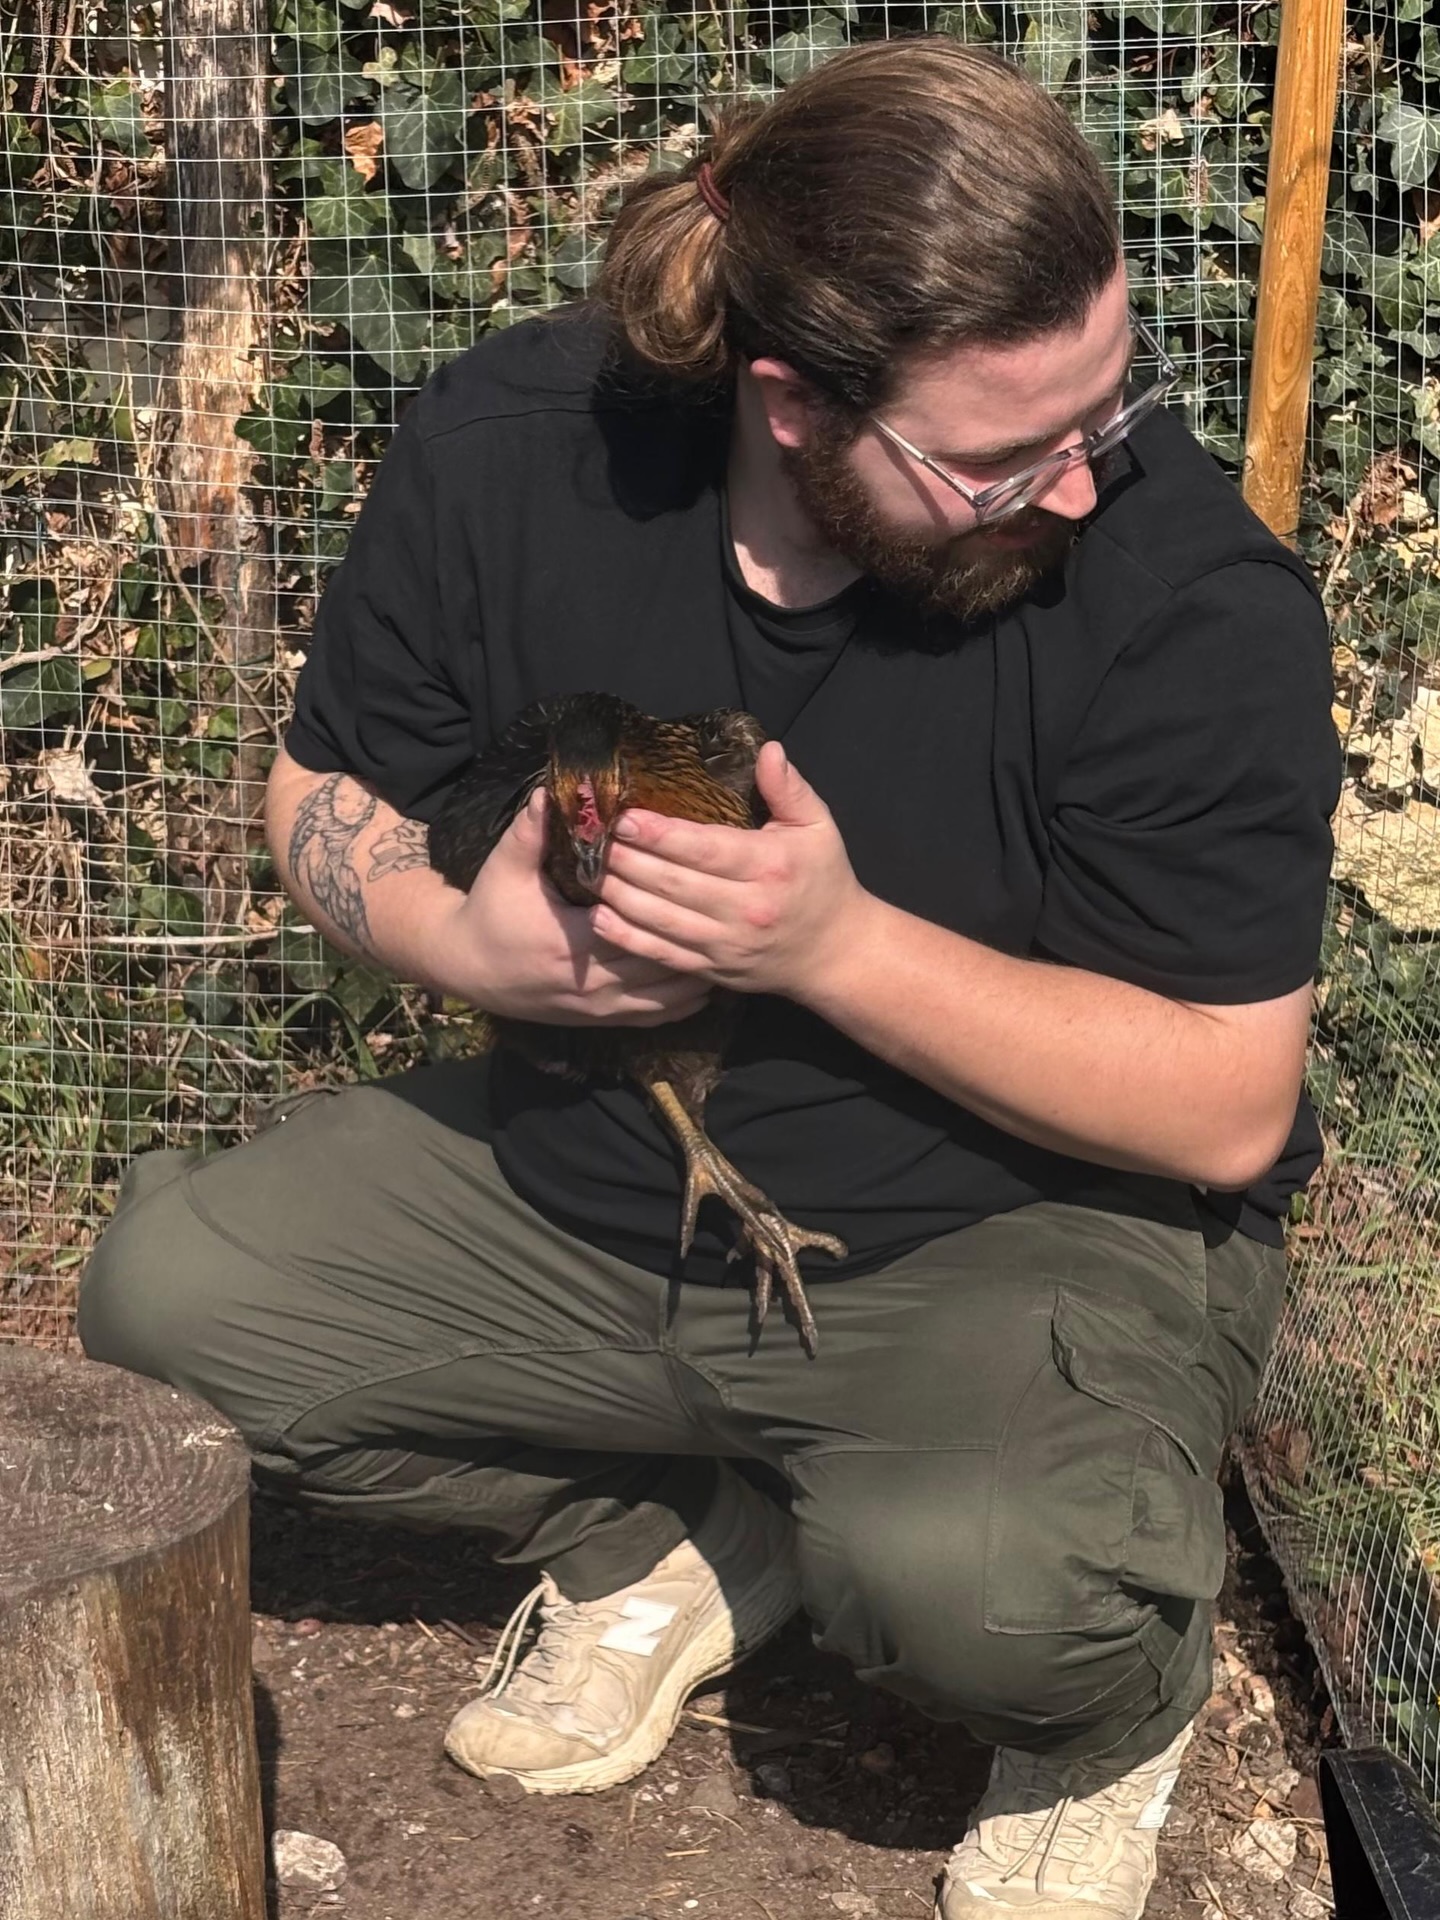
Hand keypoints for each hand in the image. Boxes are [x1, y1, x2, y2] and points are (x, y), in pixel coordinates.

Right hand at [433, 789, 712, 1025]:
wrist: (469, 968)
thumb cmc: (491, 911)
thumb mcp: (505, 868)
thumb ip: (531, 832)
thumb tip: (552, 791)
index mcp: (574, 942)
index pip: (637, 924)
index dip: (669, 905)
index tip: (700, 881)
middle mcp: (594, 983)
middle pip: (663, 960)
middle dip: (695, 936)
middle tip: (730, 909)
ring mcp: (601, 1007)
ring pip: (667, 995)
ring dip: (698, 970)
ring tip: (729, 941)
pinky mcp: (603, 1020)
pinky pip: (655, 1016)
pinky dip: (684, 1001)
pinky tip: (708, 980)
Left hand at [591, 741, 870, 1001]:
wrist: (834, 952)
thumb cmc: (823, 880)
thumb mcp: (818, 827)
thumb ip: (789, 789)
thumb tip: (768, 749)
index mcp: (768, 866)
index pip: (705, 849)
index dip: (660, 835)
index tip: (624, 818)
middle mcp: (745, 908)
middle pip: (674, 884)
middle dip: (627, 861)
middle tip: (591, 839)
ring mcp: (727, 944)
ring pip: (661, 920)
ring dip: (619, 896)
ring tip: (587, 871)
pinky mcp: (714, 970)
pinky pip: (663, 955)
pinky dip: (628, 938)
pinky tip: (600, 917)